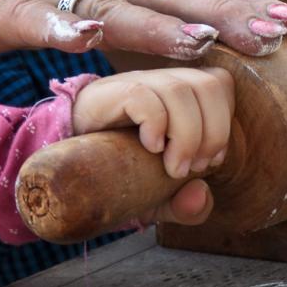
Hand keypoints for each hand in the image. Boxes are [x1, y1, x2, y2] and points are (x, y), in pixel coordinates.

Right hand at [71, 66, 233, 225]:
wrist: (62, 172)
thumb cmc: (117, 175)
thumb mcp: (157, 198)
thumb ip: (185, 204)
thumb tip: (200, 196)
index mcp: (182, 96)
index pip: (220, 85)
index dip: (224, 123)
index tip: (208, 161)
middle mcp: (162, 82)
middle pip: (209, 85)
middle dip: (212, 132)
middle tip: (191, 169)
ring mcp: (135, 83)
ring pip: (179, 89)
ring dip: (186, 135)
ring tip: (172, 169)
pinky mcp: (108, 93)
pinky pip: (142, 95)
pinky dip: (154, 123)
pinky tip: (149, 148)